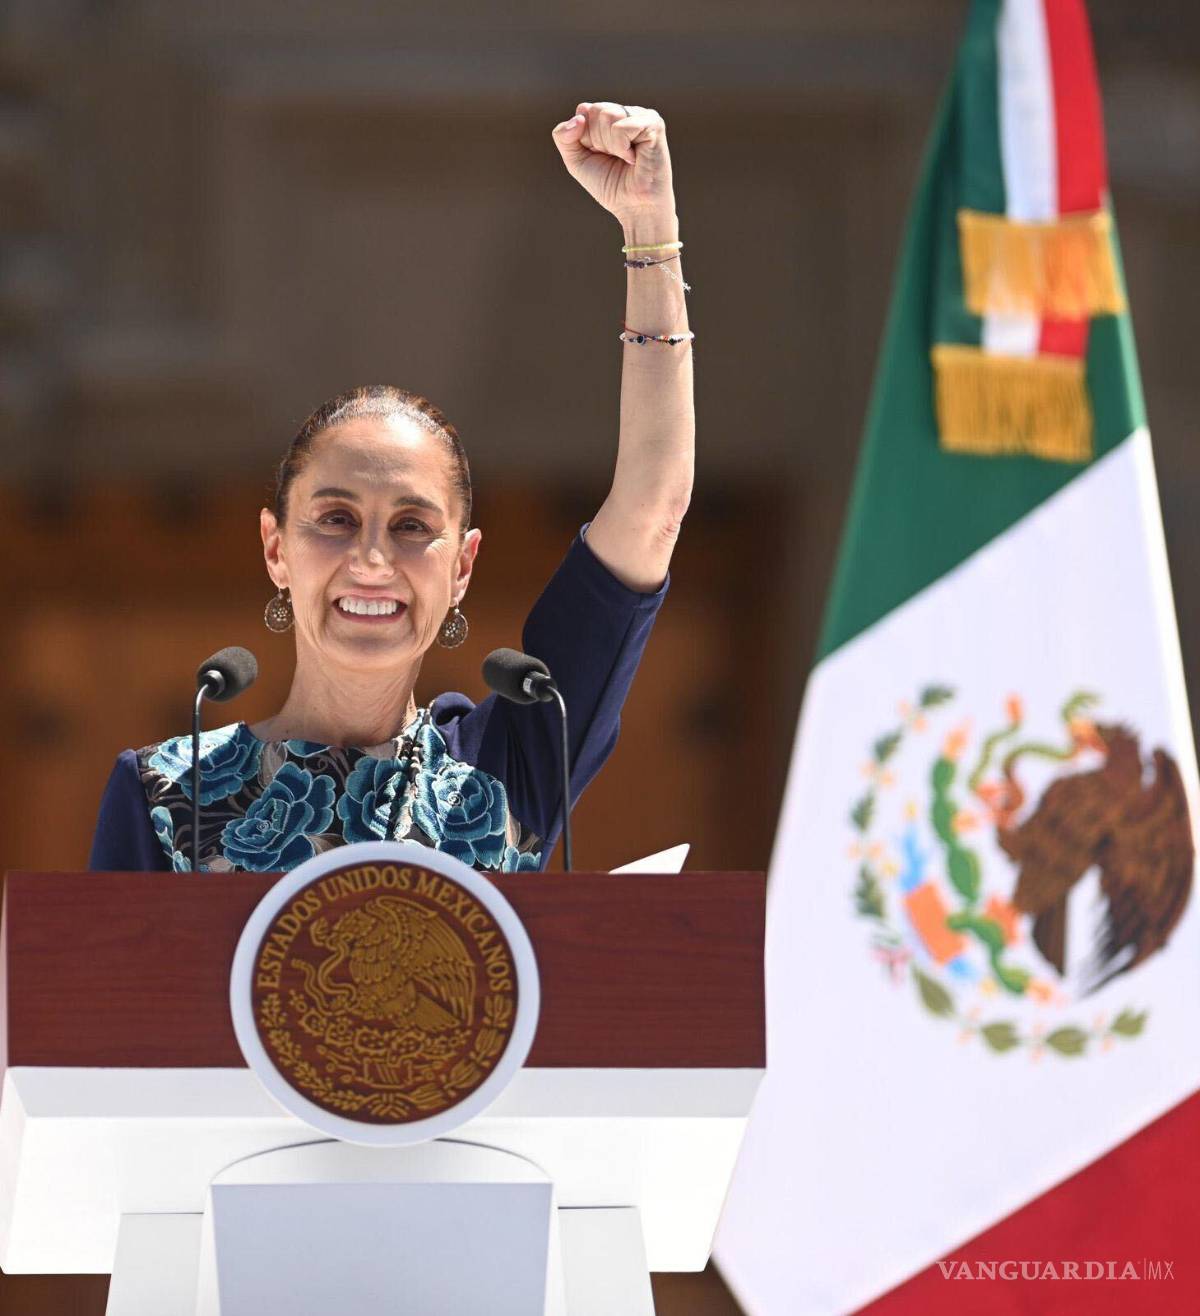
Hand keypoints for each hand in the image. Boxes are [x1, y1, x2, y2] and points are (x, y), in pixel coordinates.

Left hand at [551, 101, 675, 224]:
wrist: (634, 209)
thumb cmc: (610, 185)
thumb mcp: (576, 160)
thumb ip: (563, 136)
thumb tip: (578, 118)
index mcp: (610, 116)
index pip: (584, 110)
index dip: (585, 138)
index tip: (600, 155)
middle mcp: (626, 112)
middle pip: (595, 111)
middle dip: (597, 141)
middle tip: (615, 159)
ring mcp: (642, 115)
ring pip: (608, 115)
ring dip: (610, 146)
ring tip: (625, 159)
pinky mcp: (653, 124)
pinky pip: (621, 127)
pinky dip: (621, 148)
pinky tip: (633, 159)